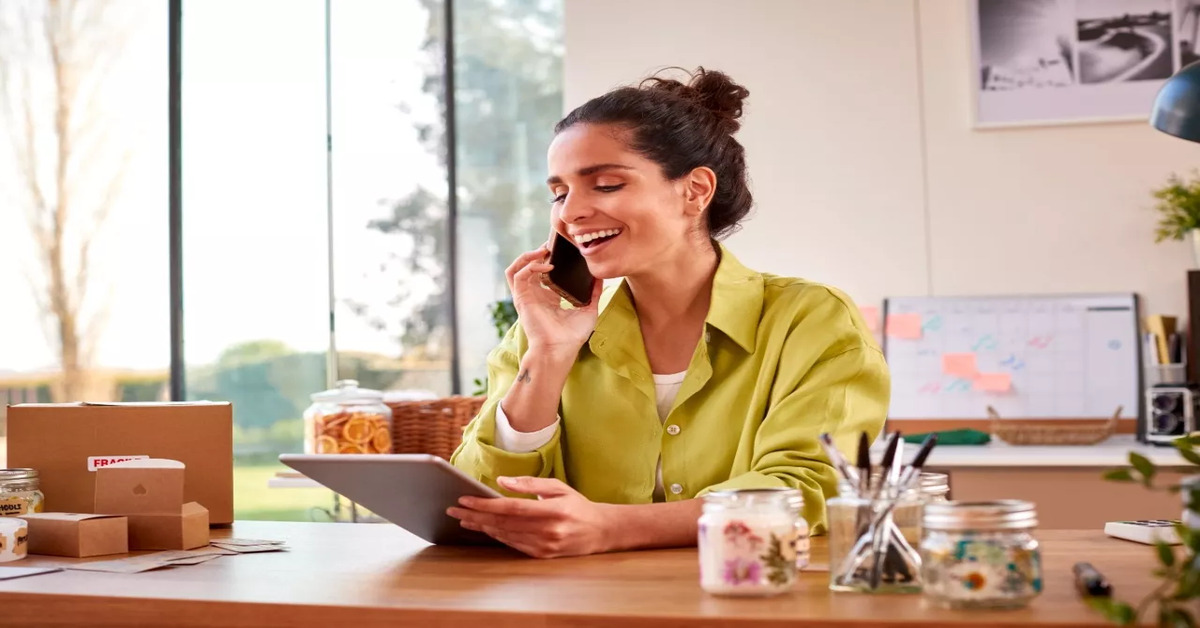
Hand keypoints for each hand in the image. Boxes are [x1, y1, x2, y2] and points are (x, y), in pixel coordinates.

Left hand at [446, 476, 614, 557]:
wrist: (600, 532)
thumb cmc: (578, 506)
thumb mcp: (558, 488)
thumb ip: (530, 484)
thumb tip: (502, 482)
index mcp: (553, 510)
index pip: (511, 508)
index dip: (486, 505)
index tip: (466, 499)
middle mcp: (548, 531)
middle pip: (503, 524)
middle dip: (476, 516)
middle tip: (454, 509)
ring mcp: (545, 546)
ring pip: (505, 536)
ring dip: (482, 527)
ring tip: (464, 519)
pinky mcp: (542, 556)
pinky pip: (513, 545)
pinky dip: (496, 536)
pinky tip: (485, 529)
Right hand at [505, 245, 603, 356]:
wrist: (560, 350)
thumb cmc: (572, 336)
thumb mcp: (589, 310)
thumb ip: (594, 293)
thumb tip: (601, 278)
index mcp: (548, 297)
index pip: (542, 272)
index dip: (548, 257)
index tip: (560, 248)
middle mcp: (535, 295)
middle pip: (527, 266)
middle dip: (537, 252)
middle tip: (551, 244)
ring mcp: (526, 296)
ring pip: (516, 268)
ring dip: (527, 256)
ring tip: (543, 250)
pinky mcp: (521, 299)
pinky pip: (516, 276)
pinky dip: (529, 266)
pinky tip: (546, 264)